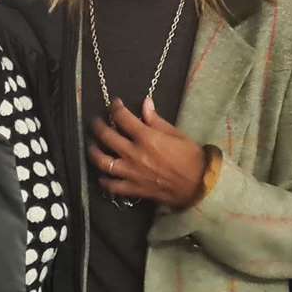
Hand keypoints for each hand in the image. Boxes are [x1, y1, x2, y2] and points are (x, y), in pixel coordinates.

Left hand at [88, 97, 207, 207]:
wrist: (199, 185)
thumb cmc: (191, 157)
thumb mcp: (176, 134)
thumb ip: (156, 120)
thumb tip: (145, 102)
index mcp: (146, 137)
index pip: (123, 118)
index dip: (116, 108)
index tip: (115, 104)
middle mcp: (135, 154)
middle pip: (106, 137)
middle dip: (98, 126)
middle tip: (96, 122)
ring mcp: (132, 172)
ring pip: (103, 161)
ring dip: (94, 152)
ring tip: (92, 147)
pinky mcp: (134, 189)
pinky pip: (112, 186)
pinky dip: (104, 181)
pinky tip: (102, 176)